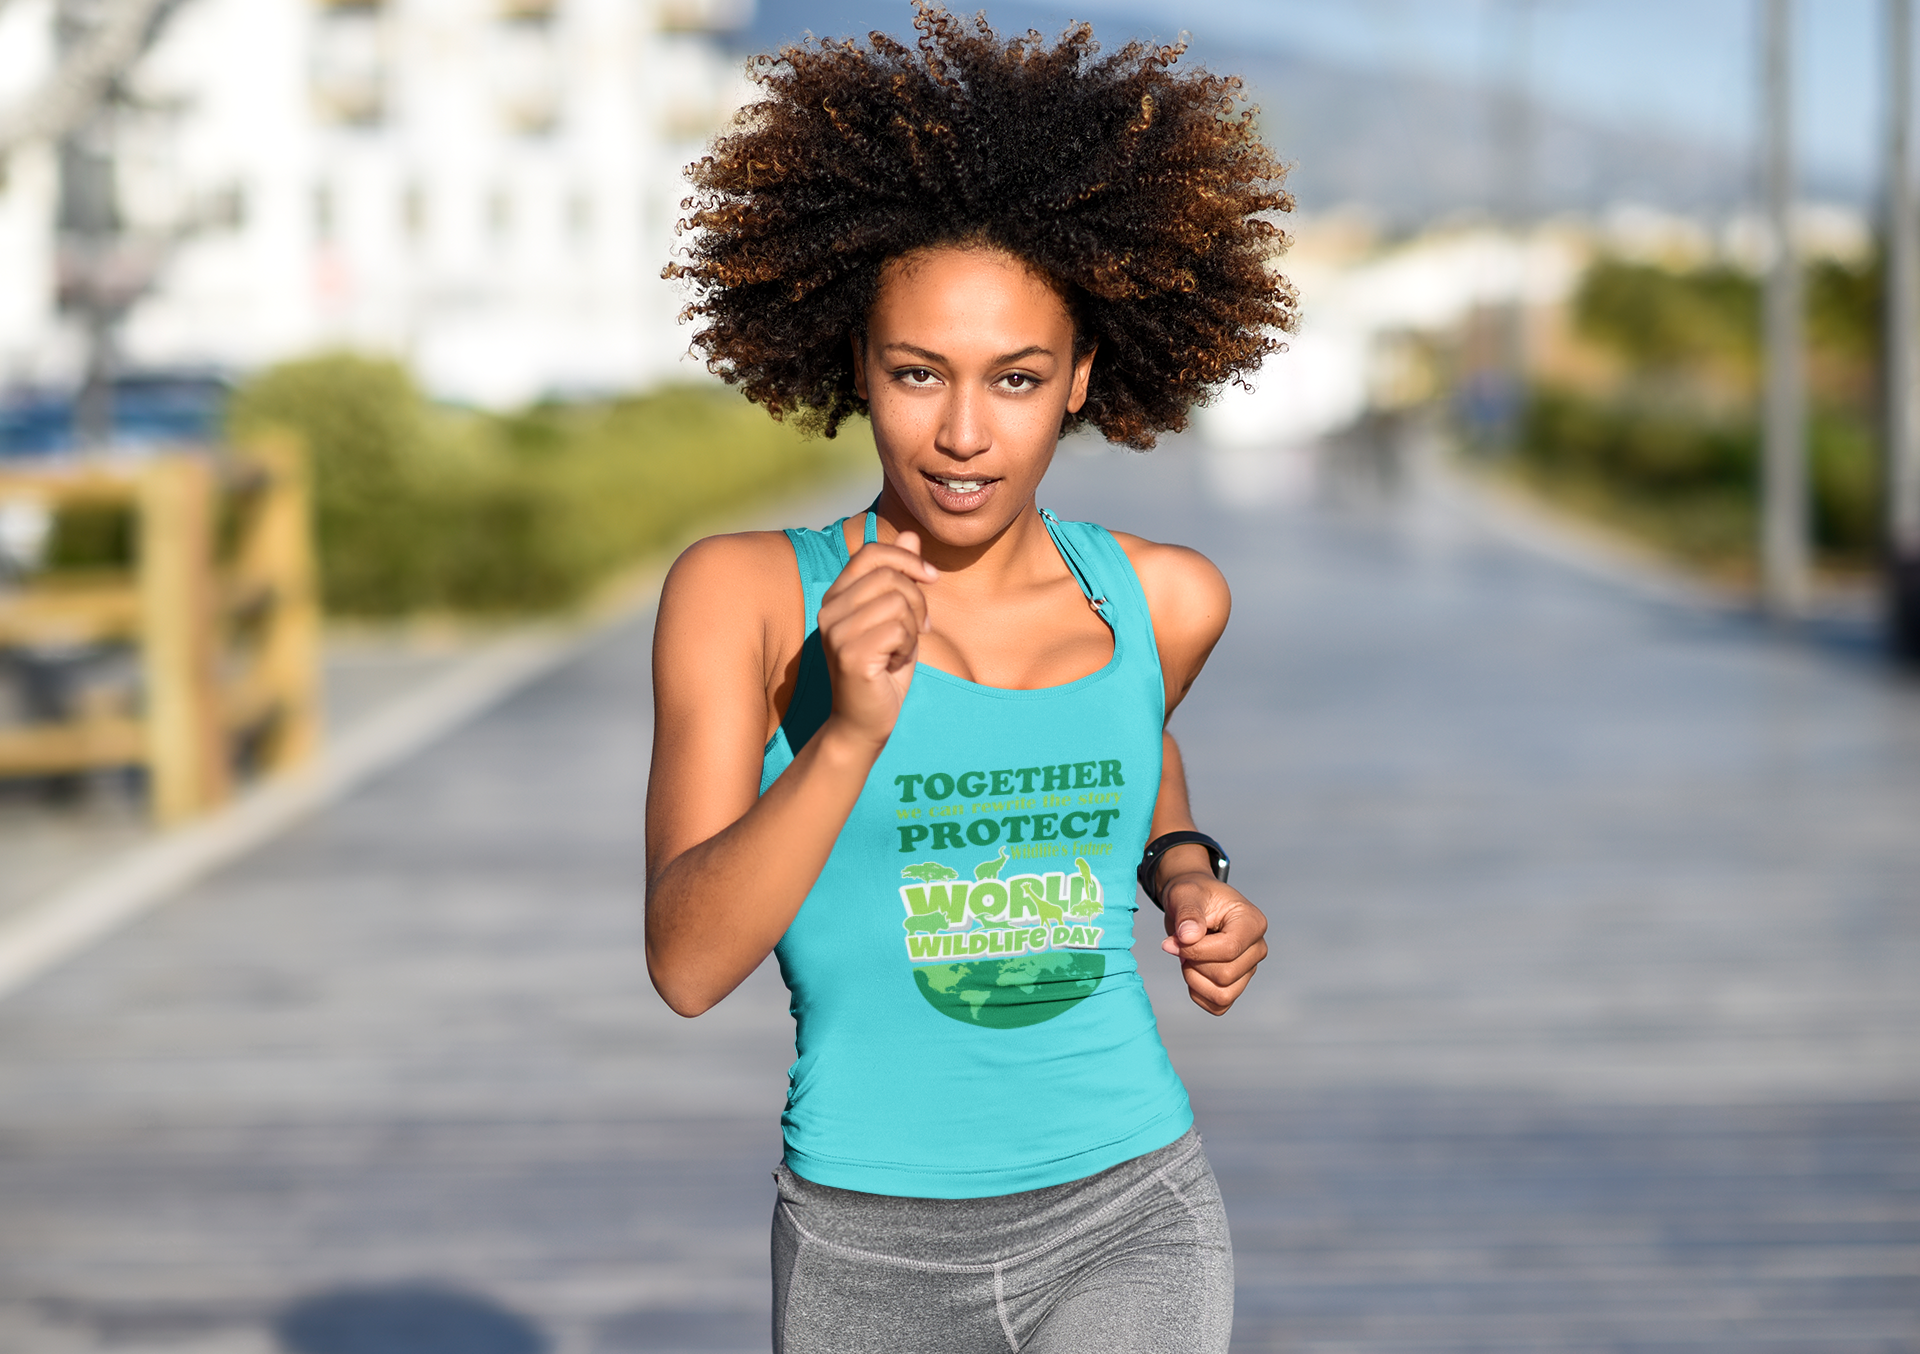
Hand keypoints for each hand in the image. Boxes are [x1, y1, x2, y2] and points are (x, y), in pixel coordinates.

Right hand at [816, 532, 937, 748]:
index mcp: (836, 597)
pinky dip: (907, 647)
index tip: (931, 579)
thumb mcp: (897, 618)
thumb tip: (910, 533)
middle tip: (918, 629)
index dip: (908, 559)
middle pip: (890, 577)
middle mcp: (829, 610)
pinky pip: (898, 629)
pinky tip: (894, 664)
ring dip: (912, 628)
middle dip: (917, 601)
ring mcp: (836, 632)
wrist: (865, 722)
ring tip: (900, 649)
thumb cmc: (883, 671)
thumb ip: (900, 577)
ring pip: (896, 602)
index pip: (871, 553)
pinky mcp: (850, 655)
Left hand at [1160, 873, 1267, 1014]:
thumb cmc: (1192, 895)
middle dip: (1193, 964)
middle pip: (1225, 976)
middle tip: (1181, 945)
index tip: (1171, 941)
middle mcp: (1257, 948)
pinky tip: (1191, 971)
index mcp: (1253, 923)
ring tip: (1188, 958)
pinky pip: (1218, 1005)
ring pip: (1223, 995)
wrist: (1192, 903)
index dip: (1195, 951)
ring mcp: (1248, 969)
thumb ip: (1188, 913)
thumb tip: (1189, 937)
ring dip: (1195, 980)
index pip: (1228, 950)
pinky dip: (1198, 993)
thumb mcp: (1185, 894)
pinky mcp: (1236, 984)